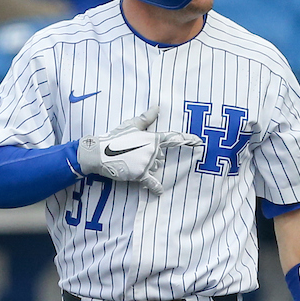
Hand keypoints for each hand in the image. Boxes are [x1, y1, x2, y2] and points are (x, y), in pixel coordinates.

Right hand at [76, 105, 201, 194]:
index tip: (200, 142)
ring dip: (146, 166)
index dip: (188, 139)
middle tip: (133, 152)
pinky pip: (152, 183)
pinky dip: (155, 188)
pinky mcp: (140, 175)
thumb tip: (157, 107)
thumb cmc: (115, 137)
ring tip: (130, 160)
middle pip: (160, 157)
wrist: (100, 152)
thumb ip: (147, 118)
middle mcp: (153, 151)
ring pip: (154, 167)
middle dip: (150, 156)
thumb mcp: (131, 124)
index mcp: (153, 137)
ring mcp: (148, 163)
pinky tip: (159, 193)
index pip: (173, 138)